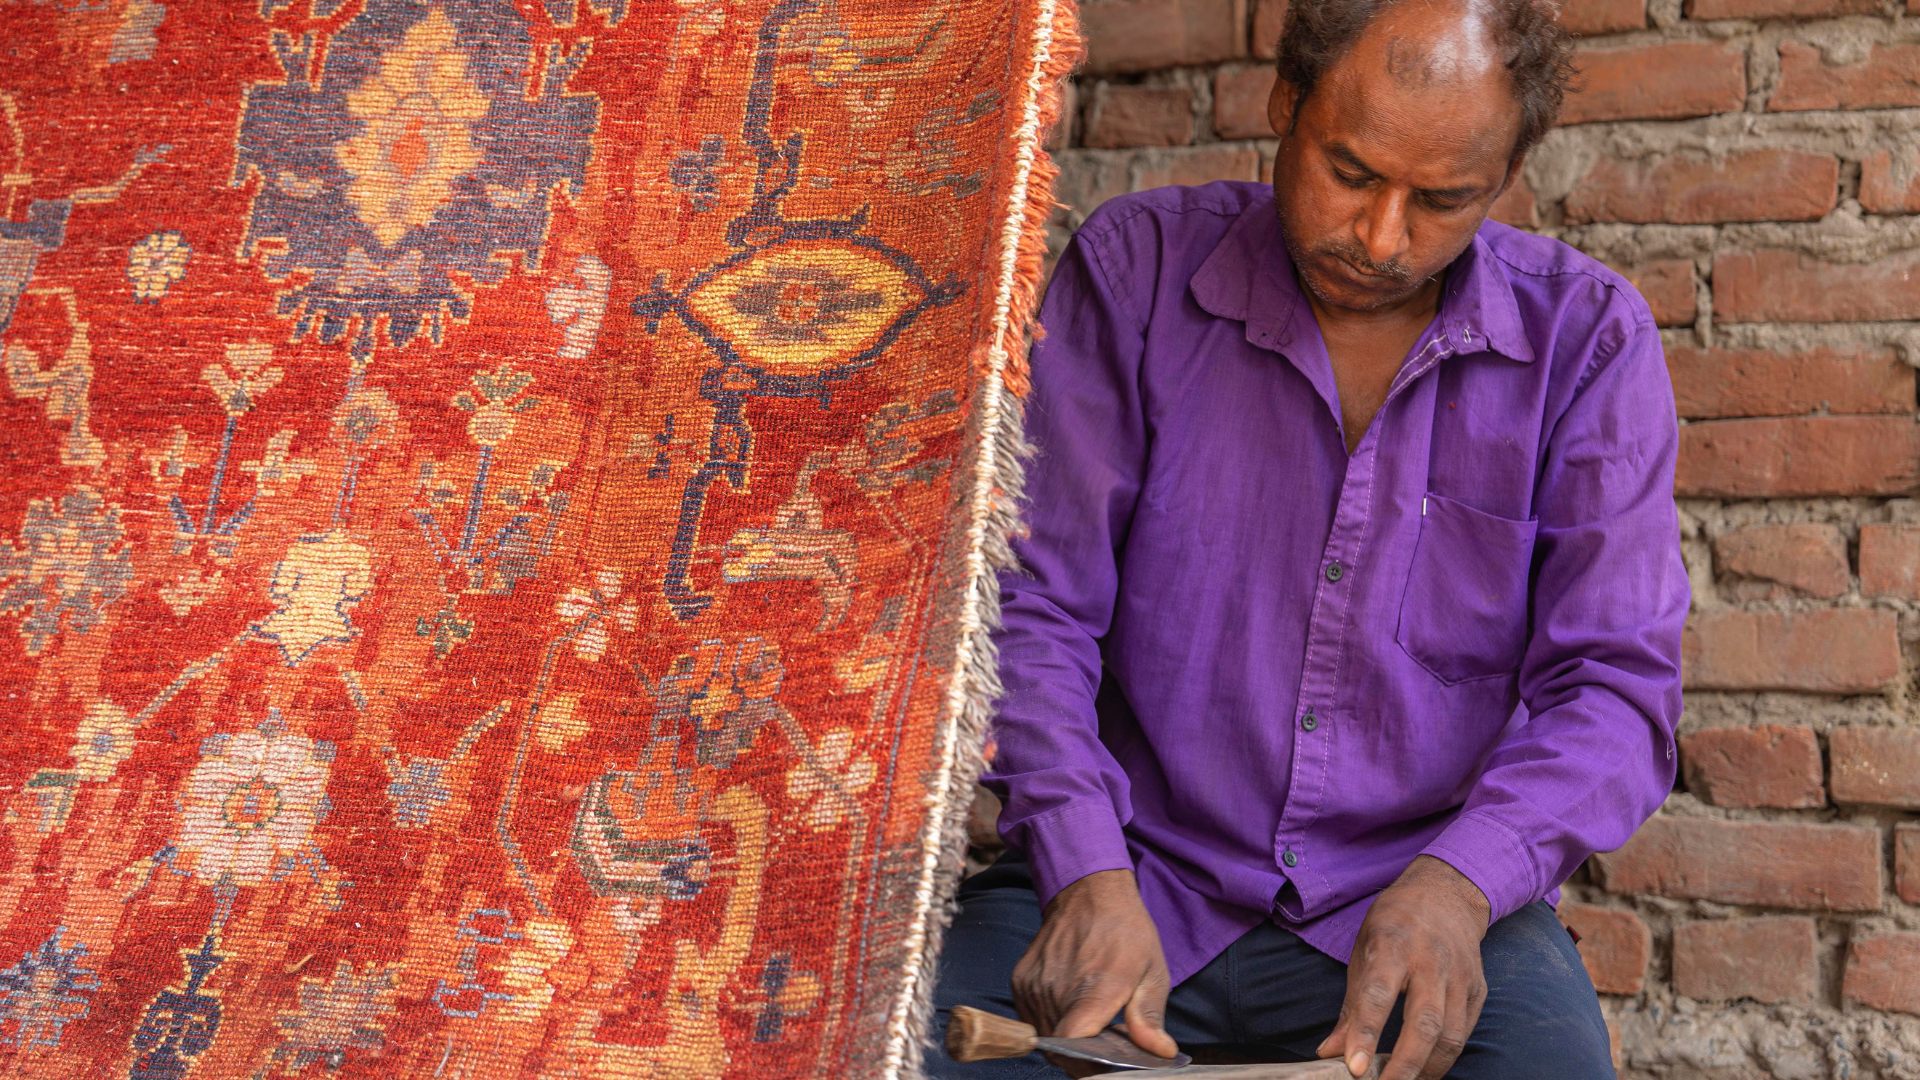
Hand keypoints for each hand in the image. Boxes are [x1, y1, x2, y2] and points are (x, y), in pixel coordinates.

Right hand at [1011, 868, 1177, 1074]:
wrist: (1089, 892)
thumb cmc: (1126, 932)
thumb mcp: (1152, 972)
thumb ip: (1149, 1017)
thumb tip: (1160, 1051)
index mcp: (1094, 991)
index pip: (1073, 1048)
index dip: (1086, 1067)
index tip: (1103, 1066)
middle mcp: (1058, 989)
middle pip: (1061, 1048)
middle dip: (1082, 1055)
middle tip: (1103, 1042)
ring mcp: (1035, 984)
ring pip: (1045, 1035)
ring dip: (1066, 1037)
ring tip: (1089, 1019)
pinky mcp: (1021, 980)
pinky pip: (1032, 1017)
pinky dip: (1050, 1020)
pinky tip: (1071, 1004)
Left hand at [1317, 855, 1490, 1079]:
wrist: (1446, 893)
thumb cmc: (1395, 924)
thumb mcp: (1362, 950)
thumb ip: (1351, 1007)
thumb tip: (1329, 1052)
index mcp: (1393, 944)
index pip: (1378, 994)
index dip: (1366, 1033)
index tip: (1354, 1068)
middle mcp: (1431, 960)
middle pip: (1423, 1023)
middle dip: (1404, 1065)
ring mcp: (1460, 976)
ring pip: (1450, 1035)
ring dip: (1427, 1069)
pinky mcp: (1478, 989)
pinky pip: (1465, 1032)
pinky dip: (1445, 1058)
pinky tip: (1425, 1070)